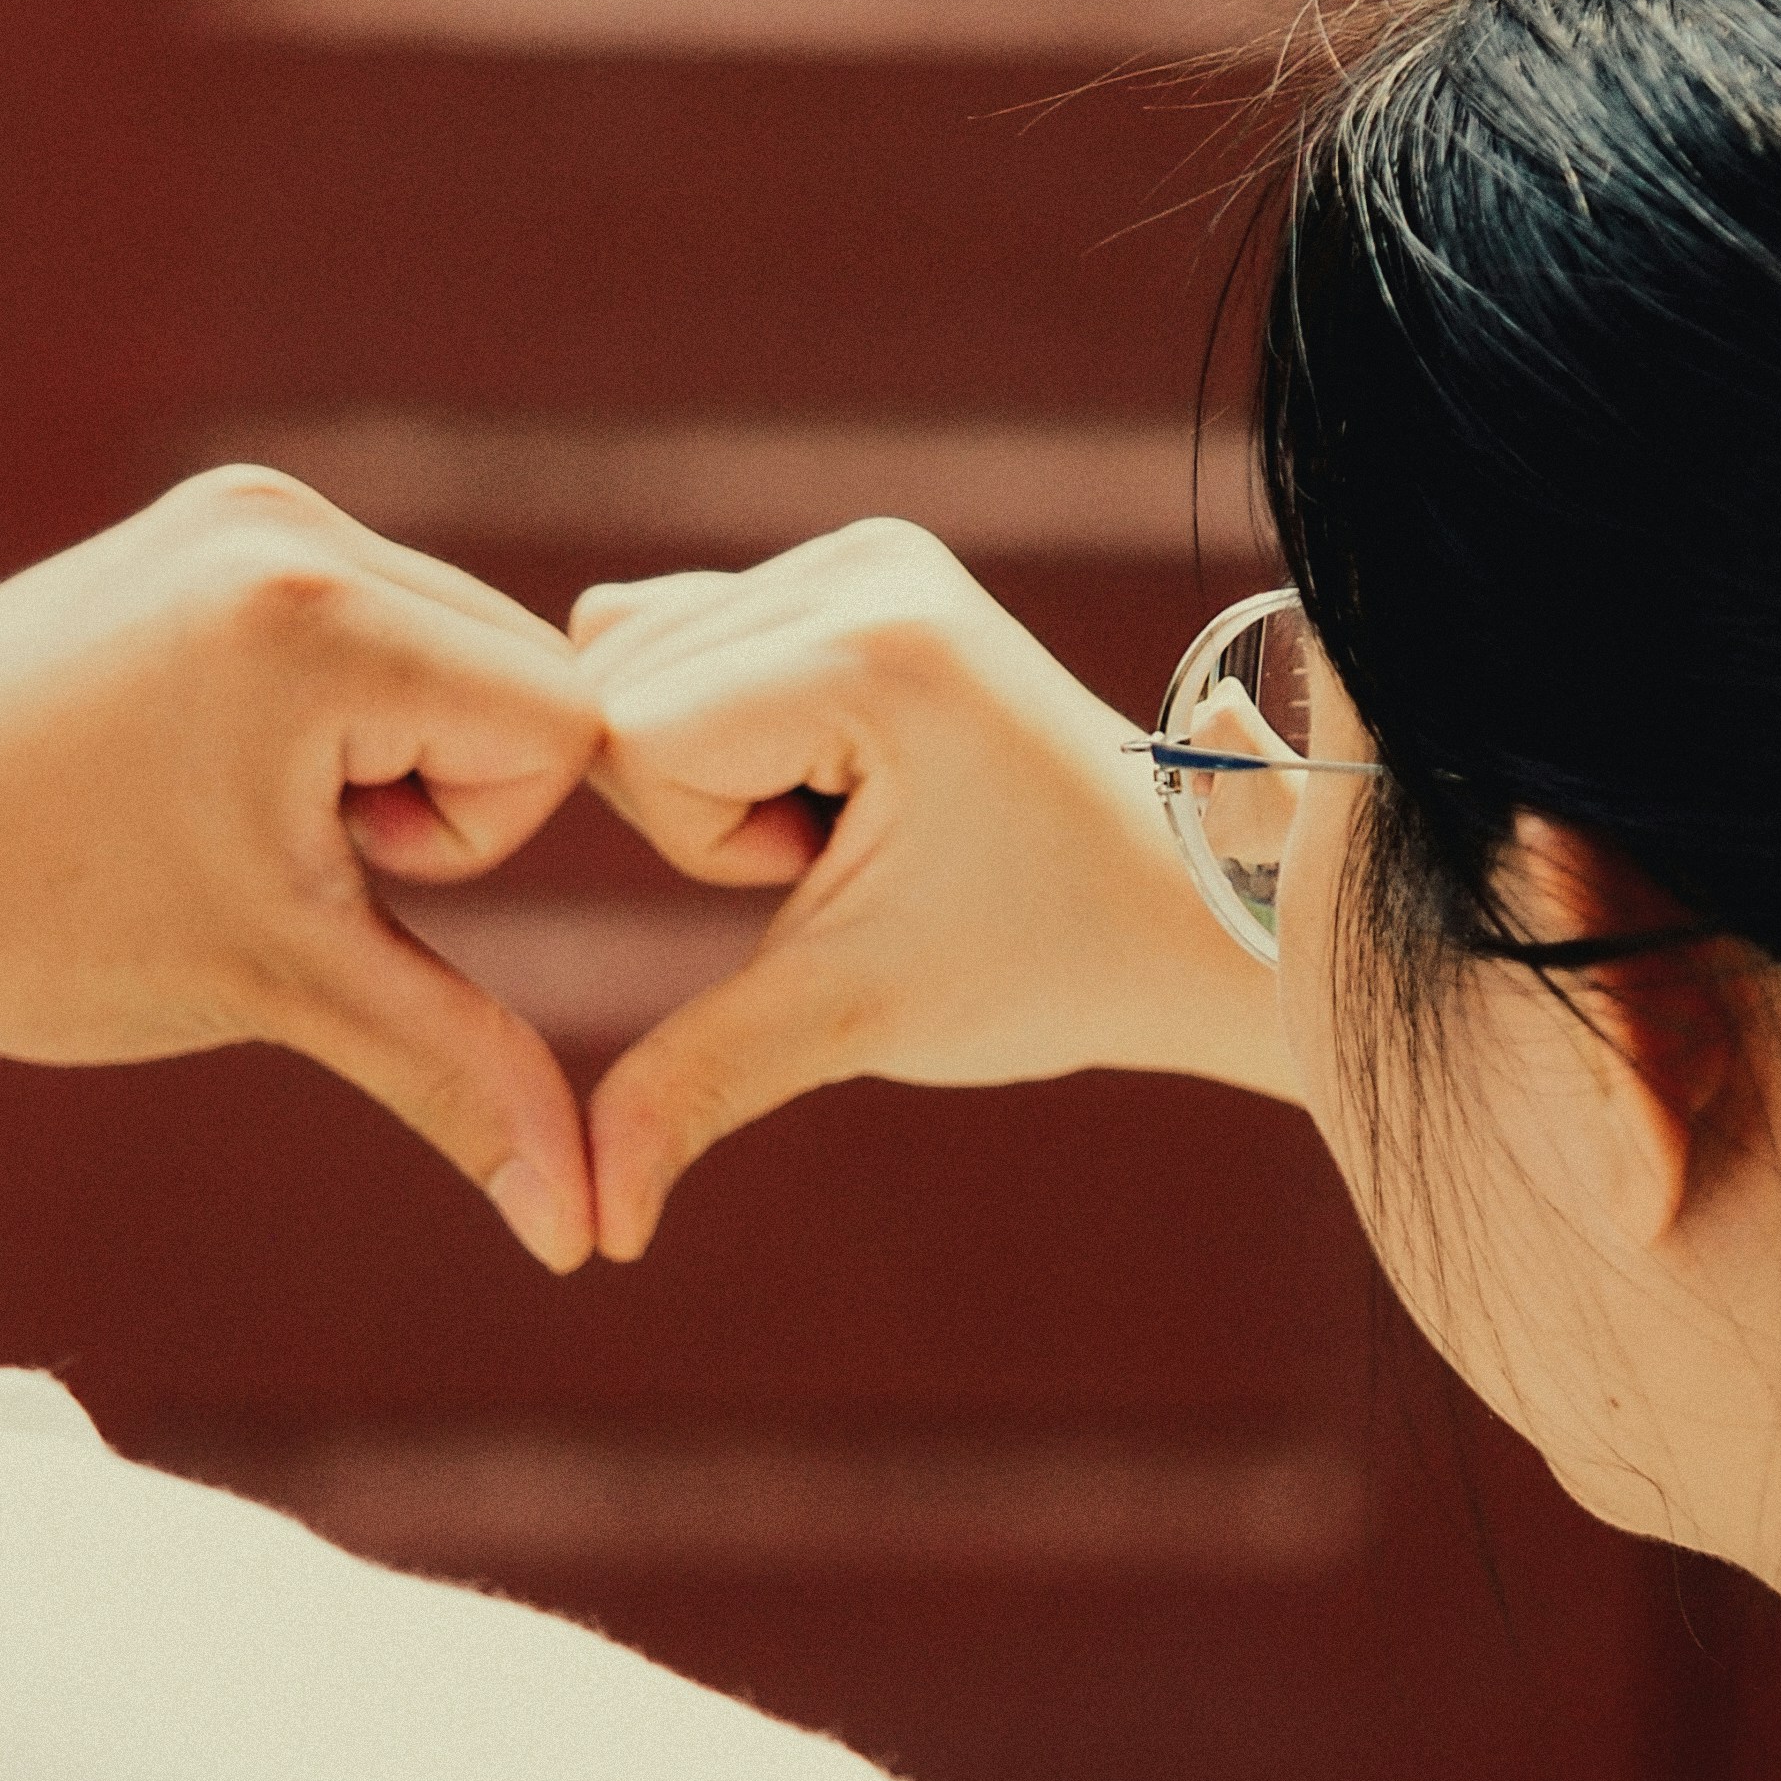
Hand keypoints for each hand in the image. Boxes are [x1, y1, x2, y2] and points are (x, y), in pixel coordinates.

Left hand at [0, 468, 604, 1269]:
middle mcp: (290, 519)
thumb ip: (462, 1079)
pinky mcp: (207, 526)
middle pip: (521, 679)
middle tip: (274, 848)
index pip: (563, 726)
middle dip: (437, 799)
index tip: (323, 871)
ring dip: (390, 763)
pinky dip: (342, 718)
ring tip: (236, 814)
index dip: (471, 841)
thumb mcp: (278, 989)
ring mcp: (243, 507)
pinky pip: (374, 624)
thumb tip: (587, 1237)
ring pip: (454, 656)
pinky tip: (214, 773)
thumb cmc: (30, 926)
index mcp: (317, 611)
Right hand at [572, 520, 1297, 1258]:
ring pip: (635, 658)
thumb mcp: (856, 1017)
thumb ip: (698, 1084)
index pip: (628, 737)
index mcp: (870, 645)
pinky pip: (687, 636)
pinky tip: (844, 778)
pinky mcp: (864, 562)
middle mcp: (863, 560)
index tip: (842, 872)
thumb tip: (589, 1231)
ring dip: (716, 768)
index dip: (707, 846)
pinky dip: (729, 724)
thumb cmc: (1046, 964)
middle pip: (621, 686)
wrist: (1191, 908)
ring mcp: (866, 548)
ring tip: (861, 817)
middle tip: (861, 851)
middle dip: (707, 805)